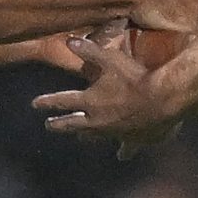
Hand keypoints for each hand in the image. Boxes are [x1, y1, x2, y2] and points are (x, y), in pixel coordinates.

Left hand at [33, 29, 186, 153]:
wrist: (163, 101)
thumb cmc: (136, 78)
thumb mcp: (112, 60)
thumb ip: (90, 51)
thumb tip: (69, 40)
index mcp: (90, 102)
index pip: (62, 101)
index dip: (47, 102)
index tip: (34, 104)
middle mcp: (97, 121)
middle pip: (72, 124)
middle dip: (59, 124)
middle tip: (48, 125)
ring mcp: (114, 133)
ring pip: (95, 137)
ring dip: (86, 137)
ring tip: (81, 139)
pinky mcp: (132, 140)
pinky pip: (125, 148)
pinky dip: (123, 151)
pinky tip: (122, 156)